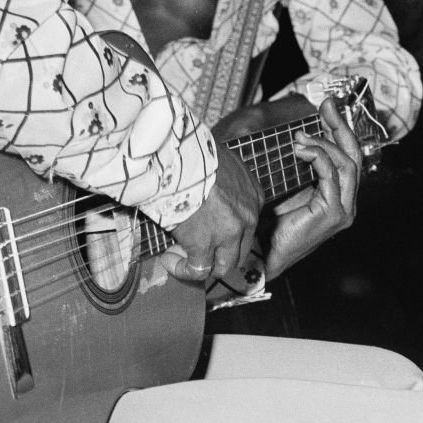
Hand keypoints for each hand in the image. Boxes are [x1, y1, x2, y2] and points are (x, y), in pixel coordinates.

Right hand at [164, 146, 262, 293]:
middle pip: (240, 250)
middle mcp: (247, 218)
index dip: (228, 233)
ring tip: (182, 257)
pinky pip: (199, 270)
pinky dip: (183, 270)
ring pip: (225, 266)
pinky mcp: (205, 244)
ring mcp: (228, 234)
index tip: (207, 229)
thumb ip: (224, 179)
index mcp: (254, 196)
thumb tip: (207, 186)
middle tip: (198, 249)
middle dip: (221, 254)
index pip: (247, 225)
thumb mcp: (223, 161)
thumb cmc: (194, 152)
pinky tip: (168, 260)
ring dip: (206, 266)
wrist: (178, 156)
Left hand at [258, 98, 362, 279]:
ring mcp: (343, 210)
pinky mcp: (333, 214)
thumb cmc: (269, 223)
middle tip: (327, 106)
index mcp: (338, 196)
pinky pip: (331, 175)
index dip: (340, 130)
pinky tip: (299, 150)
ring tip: (301, 135)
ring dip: (324, 143)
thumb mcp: (287, 186)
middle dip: (340, 127)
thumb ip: (300, 167)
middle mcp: (347, 203)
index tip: (327, 108)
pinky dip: (317, 157)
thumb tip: (298, 137)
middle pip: (353, 156)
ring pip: (346, 164)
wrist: (260, 254)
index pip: (347, 157)